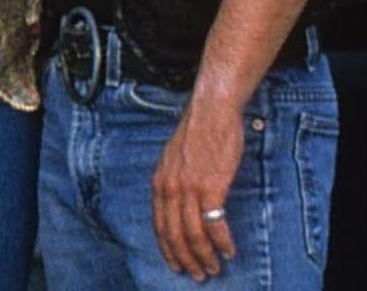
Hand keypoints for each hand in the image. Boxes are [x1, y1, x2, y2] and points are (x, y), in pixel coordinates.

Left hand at [151, 92, 244, 278]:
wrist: (210, 112)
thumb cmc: (197, 134)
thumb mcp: (175, 160)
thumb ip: (174, 182)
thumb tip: (179, 204)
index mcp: (159, 182)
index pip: (158, 224)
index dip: (167, 248)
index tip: (176, 265)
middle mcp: (169, 187)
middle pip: (173, 234)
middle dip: (185, 259)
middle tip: (199, 275)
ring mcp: (189, 187)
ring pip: (192, 233)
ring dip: (205, 255)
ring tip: (215, 268)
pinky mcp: (210, 186)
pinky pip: (213, 223)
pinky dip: (221, 241)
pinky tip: (229, 250)